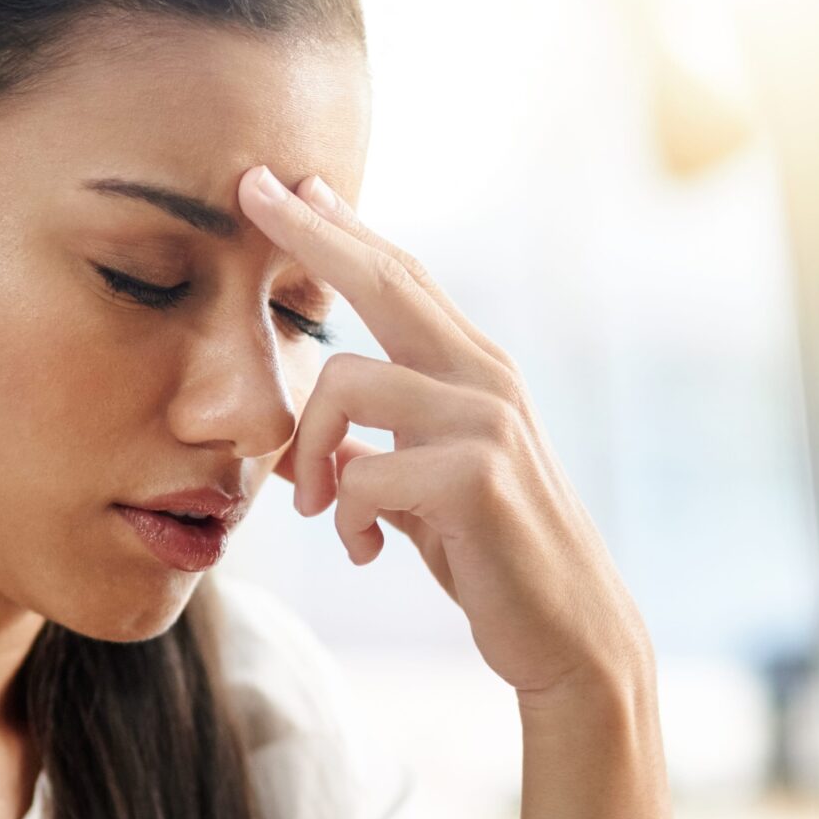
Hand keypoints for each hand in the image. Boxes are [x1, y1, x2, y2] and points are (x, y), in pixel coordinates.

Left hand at [237, 164, 648, 698]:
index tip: (291, 184)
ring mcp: (487, 422)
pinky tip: (361, 552)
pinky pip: (362, 474)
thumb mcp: (428, 491)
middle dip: (312, 231)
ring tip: (313, 509)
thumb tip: (329, 445)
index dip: (343, 227)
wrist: (569, 634)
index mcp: (474, 371)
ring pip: (346, 383)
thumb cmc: (494, 559)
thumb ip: (384, 451)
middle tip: (249, 187)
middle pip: (386, 278)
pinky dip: (343, 519)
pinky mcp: (477, 476)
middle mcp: (486, 377)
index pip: (401, 277)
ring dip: (307, 452)